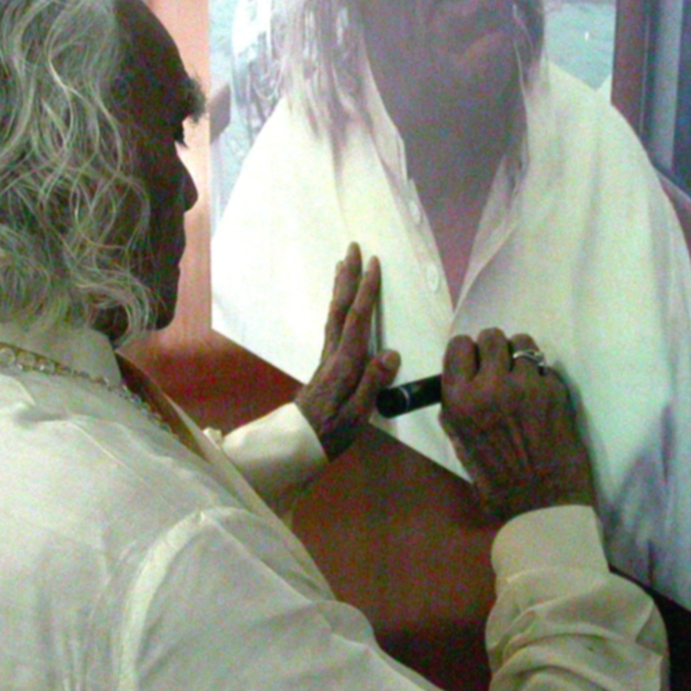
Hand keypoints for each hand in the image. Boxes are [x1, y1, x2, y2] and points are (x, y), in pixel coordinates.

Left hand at [296, 243, 399, 459]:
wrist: (299, 441)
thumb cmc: (332, 431)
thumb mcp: (358, 414)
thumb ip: (373, 383)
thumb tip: (391, 352)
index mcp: (345, 362)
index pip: (357, 319)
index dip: (366, 291)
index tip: (373, 264)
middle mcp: (334, 352)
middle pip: (340, 307)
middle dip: (348, 277)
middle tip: (352, 248)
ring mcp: (328, 355)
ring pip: (333, 313)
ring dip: (340, 287)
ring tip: (343, 264)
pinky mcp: (326, 361)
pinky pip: (332, 323)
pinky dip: (337, 304)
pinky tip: (339, 302)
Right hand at [439, 329, 596, 521]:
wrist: (541, 502)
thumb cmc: (495, 479)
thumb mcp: (459, 442)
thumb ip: (456, 408)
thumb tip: (461, 382)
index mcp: (459, 399)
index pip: (459, 346)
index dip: (468, 352)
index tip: (475, 364)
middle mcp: (490, 386)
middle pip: (491, 337)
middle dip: (495, 349)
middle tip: (500, 368)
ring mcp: (525, 386)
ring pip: (523, 343)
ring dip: (521, 357)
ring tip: (523, 377)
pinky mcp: (555, 391)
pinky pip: (545, 368)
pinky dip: (542, 378)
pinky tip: (542, 398)